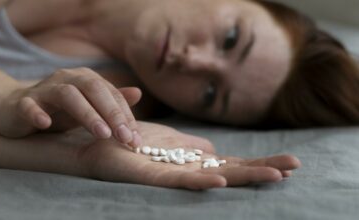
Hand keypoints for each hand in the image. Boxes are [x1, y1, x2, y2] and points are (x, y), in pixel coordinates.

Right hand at [0, 67, 141, 146]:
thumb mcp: (89, 107)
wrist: (16, 108)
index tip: (136, 140)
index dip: (126, 116)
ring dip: (86, 113)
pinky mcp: (22, 102)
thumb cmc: (60, 110)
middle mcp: (67, 79)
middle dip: (112, 113)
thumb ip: (112, 101)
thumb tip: (138, 93)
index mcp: (86, 79)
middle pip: (93, 89)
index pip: (112, 95)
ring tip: (102, 134)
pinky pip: (28, 105)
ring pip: (67, 95)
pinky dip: (36, 113)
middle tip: (125, 138)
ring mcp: (44, 89)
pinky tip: (45, 124)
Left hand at [78, 122, 300, 189]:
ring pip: (212, 177)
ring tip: (273, 175)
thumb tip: (213, 150)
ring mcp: (172, 175)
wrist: (99, 142)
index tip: (287, 162)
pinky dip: (200, 181)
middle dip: (262, 168)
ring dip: (242, 176)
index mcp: (193, 161)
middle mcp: (187, 170)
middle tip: (294, 167)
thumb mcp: (170, 140)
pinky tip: (220, 180)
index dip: (258, 161)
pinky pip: (178, 180)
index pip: (232, 162)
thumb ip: (192, 146)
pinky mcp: (152, 176)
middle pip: (230, 170)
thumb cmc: (134, 141)